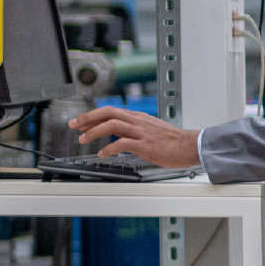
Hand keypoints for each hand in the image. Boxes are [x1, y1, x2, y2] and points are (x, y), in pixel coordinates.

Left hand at [68, 107, 200, 168]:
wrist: (191, 146)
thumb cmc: (174, 142)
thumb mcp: (151, 131)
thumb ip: (135, 131)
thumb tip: (119, 137)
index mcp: (138, 118)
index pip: (110, 111)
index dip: (92, 116)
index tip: (80, 122)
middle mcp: (138, 121)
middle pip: (107, 113)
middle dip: (87, 118)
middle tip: (73, 125)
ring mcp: (141, 132)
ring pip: (112, 125)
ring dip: (94, 131)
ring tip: (83, 139)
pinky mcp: (145, 144)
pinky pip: (122, 143)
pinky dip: (108, 148)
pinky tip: (102, 154)